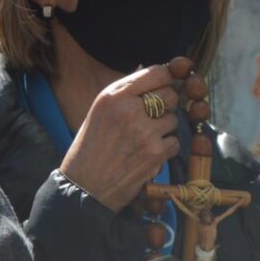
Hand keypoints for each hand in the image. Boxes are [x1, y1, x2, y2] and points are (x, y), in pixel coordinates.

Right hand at [59, 64, 181, 209]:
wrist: (84, 187)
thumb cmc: (90, 148)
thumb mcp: (100, 112)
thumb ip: (125, 96)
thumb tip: (157, 82)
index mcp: (113, 96)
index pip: (155, 73)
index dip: (167, 79)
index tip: (167, 85)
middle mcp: (129, 109)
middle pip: (170, 95)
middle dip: (167, 105)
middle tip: (155, 117)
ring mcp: (144, 131)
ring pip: (173, 120)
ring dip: (165, 129)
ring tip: (145, 140)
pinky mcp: (155, 153)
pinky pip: (175, 142)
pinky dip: (166, 149)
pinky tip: (148, 155)